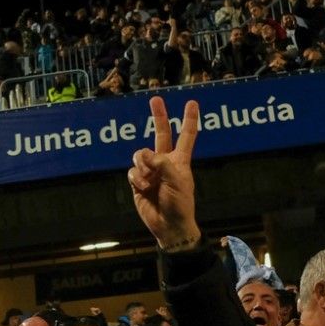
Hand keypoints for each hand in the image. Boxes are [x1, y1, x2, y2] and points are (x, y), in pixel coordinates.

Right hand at [128, 97, 201, 252]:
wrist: (168, 226)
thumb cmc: (180, 204)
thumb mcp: (178, 181)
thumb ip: (162, 163)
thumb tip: (144, 154)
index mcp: (180, 160)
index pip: (186, 135)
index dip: (189, 119)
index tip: (192, 103)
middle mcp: (165, 162)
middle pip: (161, 133)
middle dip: (158, 116)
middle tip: (155, 99)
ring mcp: (150, 171)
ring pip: (140, 154)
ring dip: (143, 165)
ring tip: (149, 180)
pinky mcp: (138, 181)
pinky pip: (133, 171)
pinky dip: (137, 178)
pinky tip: (143, 188)